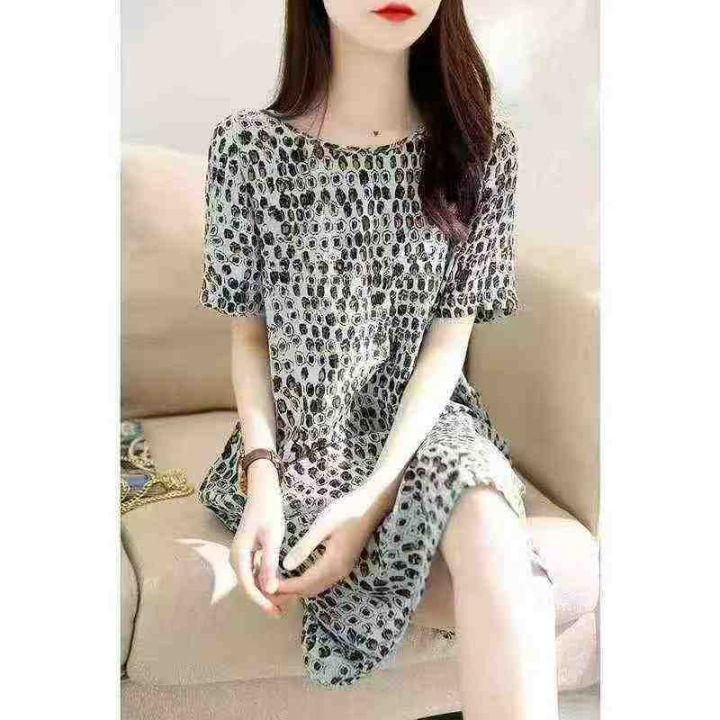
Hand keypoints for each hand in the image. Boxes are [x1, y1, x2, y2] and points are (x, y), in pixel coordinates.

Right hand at [229, 459, 296, 617]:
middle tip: (283, 611)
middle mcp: (237, 558)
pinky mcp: (249, 552)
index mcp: (239, 555)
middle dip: (265, 599)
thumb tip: (270, 589)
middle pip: (249, 586)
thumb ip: (269, 563)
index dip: (262, 602)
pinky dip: (267, 579)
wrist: (262, 491)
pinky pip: (255, 571)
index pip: (249, 586)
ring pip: (253, 580)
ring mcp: (242, 555)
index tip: (276, 613)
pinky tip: (280, 584)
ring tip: (284, 602)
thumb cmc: (268, 511)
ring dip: (266, 591)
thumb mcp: (272, 538)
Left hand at [276, 484, 387, 598]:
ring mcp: (343, 569)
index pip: (303, 584)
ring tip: (278, 586)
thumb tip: (285, 566)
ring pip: (316, 588)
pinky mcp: (344, 564)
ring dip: (297, 590)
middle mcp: (339, 572)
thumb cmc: (347, 511)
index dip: (284, 587)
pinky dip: (306, 583)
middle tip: (267, 591)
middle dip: (288, 593)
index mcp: (332, 564)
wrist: (372, 505)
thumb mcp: (322, 525)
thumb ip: (304, 546)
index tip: (266, 586)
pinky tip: (296, 576)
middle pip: (310, 591)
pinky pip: (322, 581)